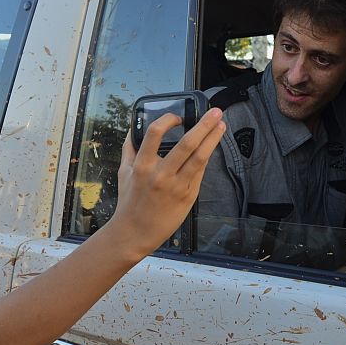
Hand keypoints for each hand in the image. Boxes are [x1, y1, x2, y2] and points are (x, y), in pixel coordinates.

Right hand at [109, 109, 224, 259]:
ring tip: (221, 126)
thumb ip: (129, 149)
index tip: (177, 116)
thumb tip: (132, 130)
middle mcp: (161, 175)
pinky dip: (206, 157)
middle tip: (215, 112)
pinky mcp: (188, 196)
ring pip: (200, 158)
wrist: (135, 232)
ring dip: (213, 139)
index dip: (168, 119)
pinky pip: (200, 172)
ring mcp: (177, 186)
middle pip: (187, 143)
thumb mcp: (124, 172)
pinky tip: (212, 146)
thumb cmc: (129, 202)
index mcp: (143, 166)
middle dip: (204, 125)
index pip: (156, 133)